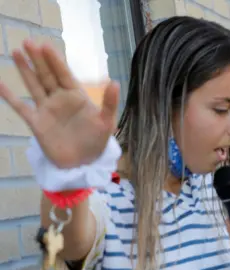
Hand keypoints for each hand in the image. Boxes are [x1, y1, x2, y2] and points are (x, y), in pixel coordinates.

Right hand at [0, 40, 119, 168]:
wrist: (83, 165)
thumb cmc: (97, 142)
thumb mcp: (107, 122)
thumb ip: (109, 103)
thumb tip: (115, 82)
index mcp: (77, 97)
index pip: (64, 74)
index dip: (55, 61)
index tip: (46, 46)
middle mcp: (60, 99)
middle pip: (47, 75)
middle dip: (38, 59)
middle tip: (28, 41)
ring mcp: (47, 110)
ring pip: (34, 85)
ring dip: (25, 70)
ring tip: (16, 52)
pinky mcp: (36, 123)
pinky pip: (21, 107)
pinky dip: (10, 96)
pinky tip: (0, 84)